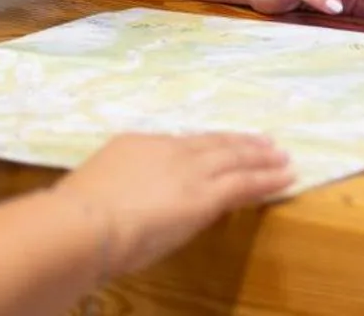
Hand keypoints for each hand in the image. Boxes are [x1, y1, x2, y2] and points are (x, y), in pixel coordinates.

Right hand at [56, 132, 293, 277]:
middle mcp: (167, 151)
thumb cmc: (78, 216)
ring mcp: (189, 171)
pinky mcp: (206, 195)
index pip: (179, 145)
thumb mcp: (93, 190)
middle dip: (239, 143)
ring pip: (234, 159)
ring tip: (282, 156)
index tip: (218, 145)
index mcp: (135, 145)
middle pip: (212, 143)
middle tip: (264, 141)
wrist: (85, 222)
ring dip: (261, 158)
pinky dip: (267, 180)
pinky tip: (286, 178)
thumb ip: (115, 192)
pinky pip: (245, 183)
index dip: (205, 145)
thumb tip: (120, 204)